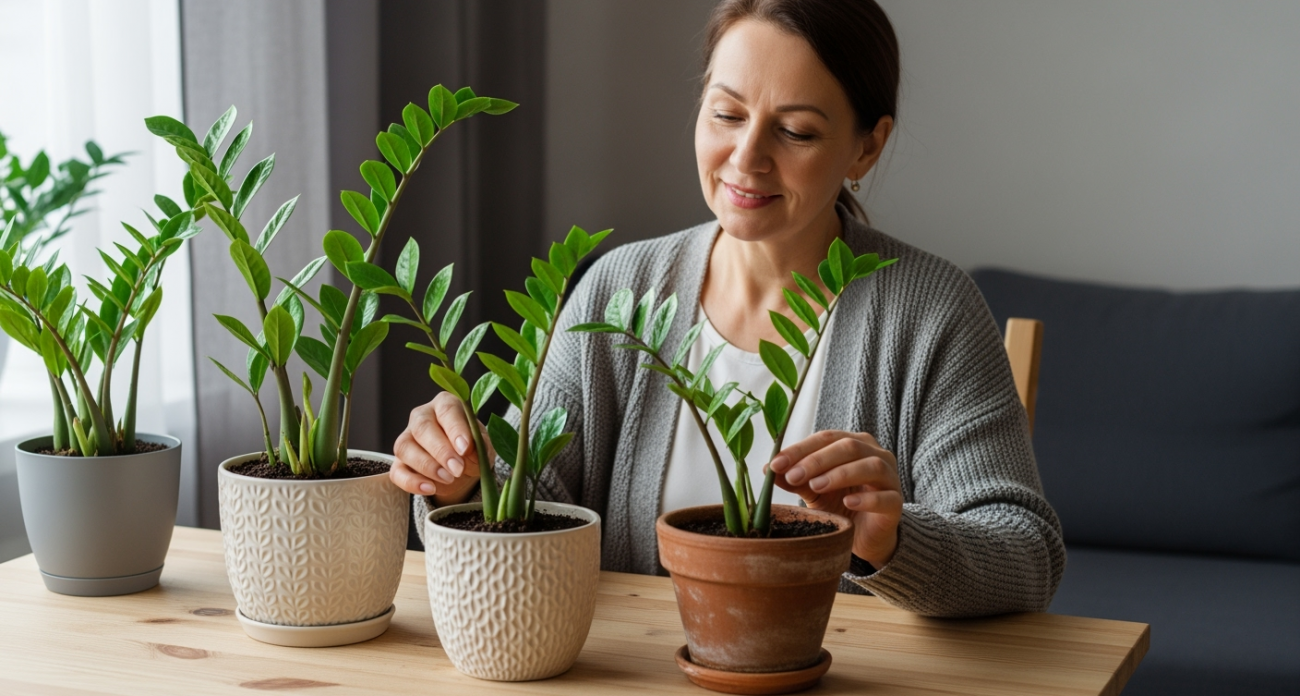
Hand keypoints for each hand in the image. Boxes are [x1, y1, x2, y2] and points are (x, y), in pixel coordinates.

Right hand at [390, 391, 490, 504]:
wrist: (461, 469)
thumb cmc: (473, 449)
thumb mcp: (484, 446)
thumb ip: (480, 446)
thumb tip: (470, 452)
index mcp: (446, 404)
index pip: (447, 410)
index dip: (455, 429)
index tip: (465, 448)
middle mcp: (422, 416)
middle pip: (422, 427)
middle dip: (440, 450)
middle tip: (458, 469)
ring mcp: (407, 438)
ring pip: (405, 448)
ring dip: (427, 466)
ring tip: (448, 479)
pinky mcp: (398, 462)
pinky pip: (397, 471)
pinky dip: (411, 482)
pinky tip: (430, 489)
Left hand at [768, 430, 901, 567]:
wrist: (865, 536)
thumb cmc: (840, 505)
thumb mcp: (813, 490)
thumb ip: (796, 479)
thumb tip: (768, 469)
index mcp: (854, 444)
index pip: (826, 438)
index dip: (800, 449)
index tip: (776, 464)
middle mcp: (875, 454)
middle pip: (848, 447)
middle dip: (816, 461)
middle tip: (793, 476)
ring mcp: (890, 477)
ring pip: (870, 466)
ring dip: (840, 474)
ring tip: (816, 486)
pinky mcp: (896, 503)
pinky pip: (886, 497)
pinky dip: (866, 498)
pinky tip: (848, 501)